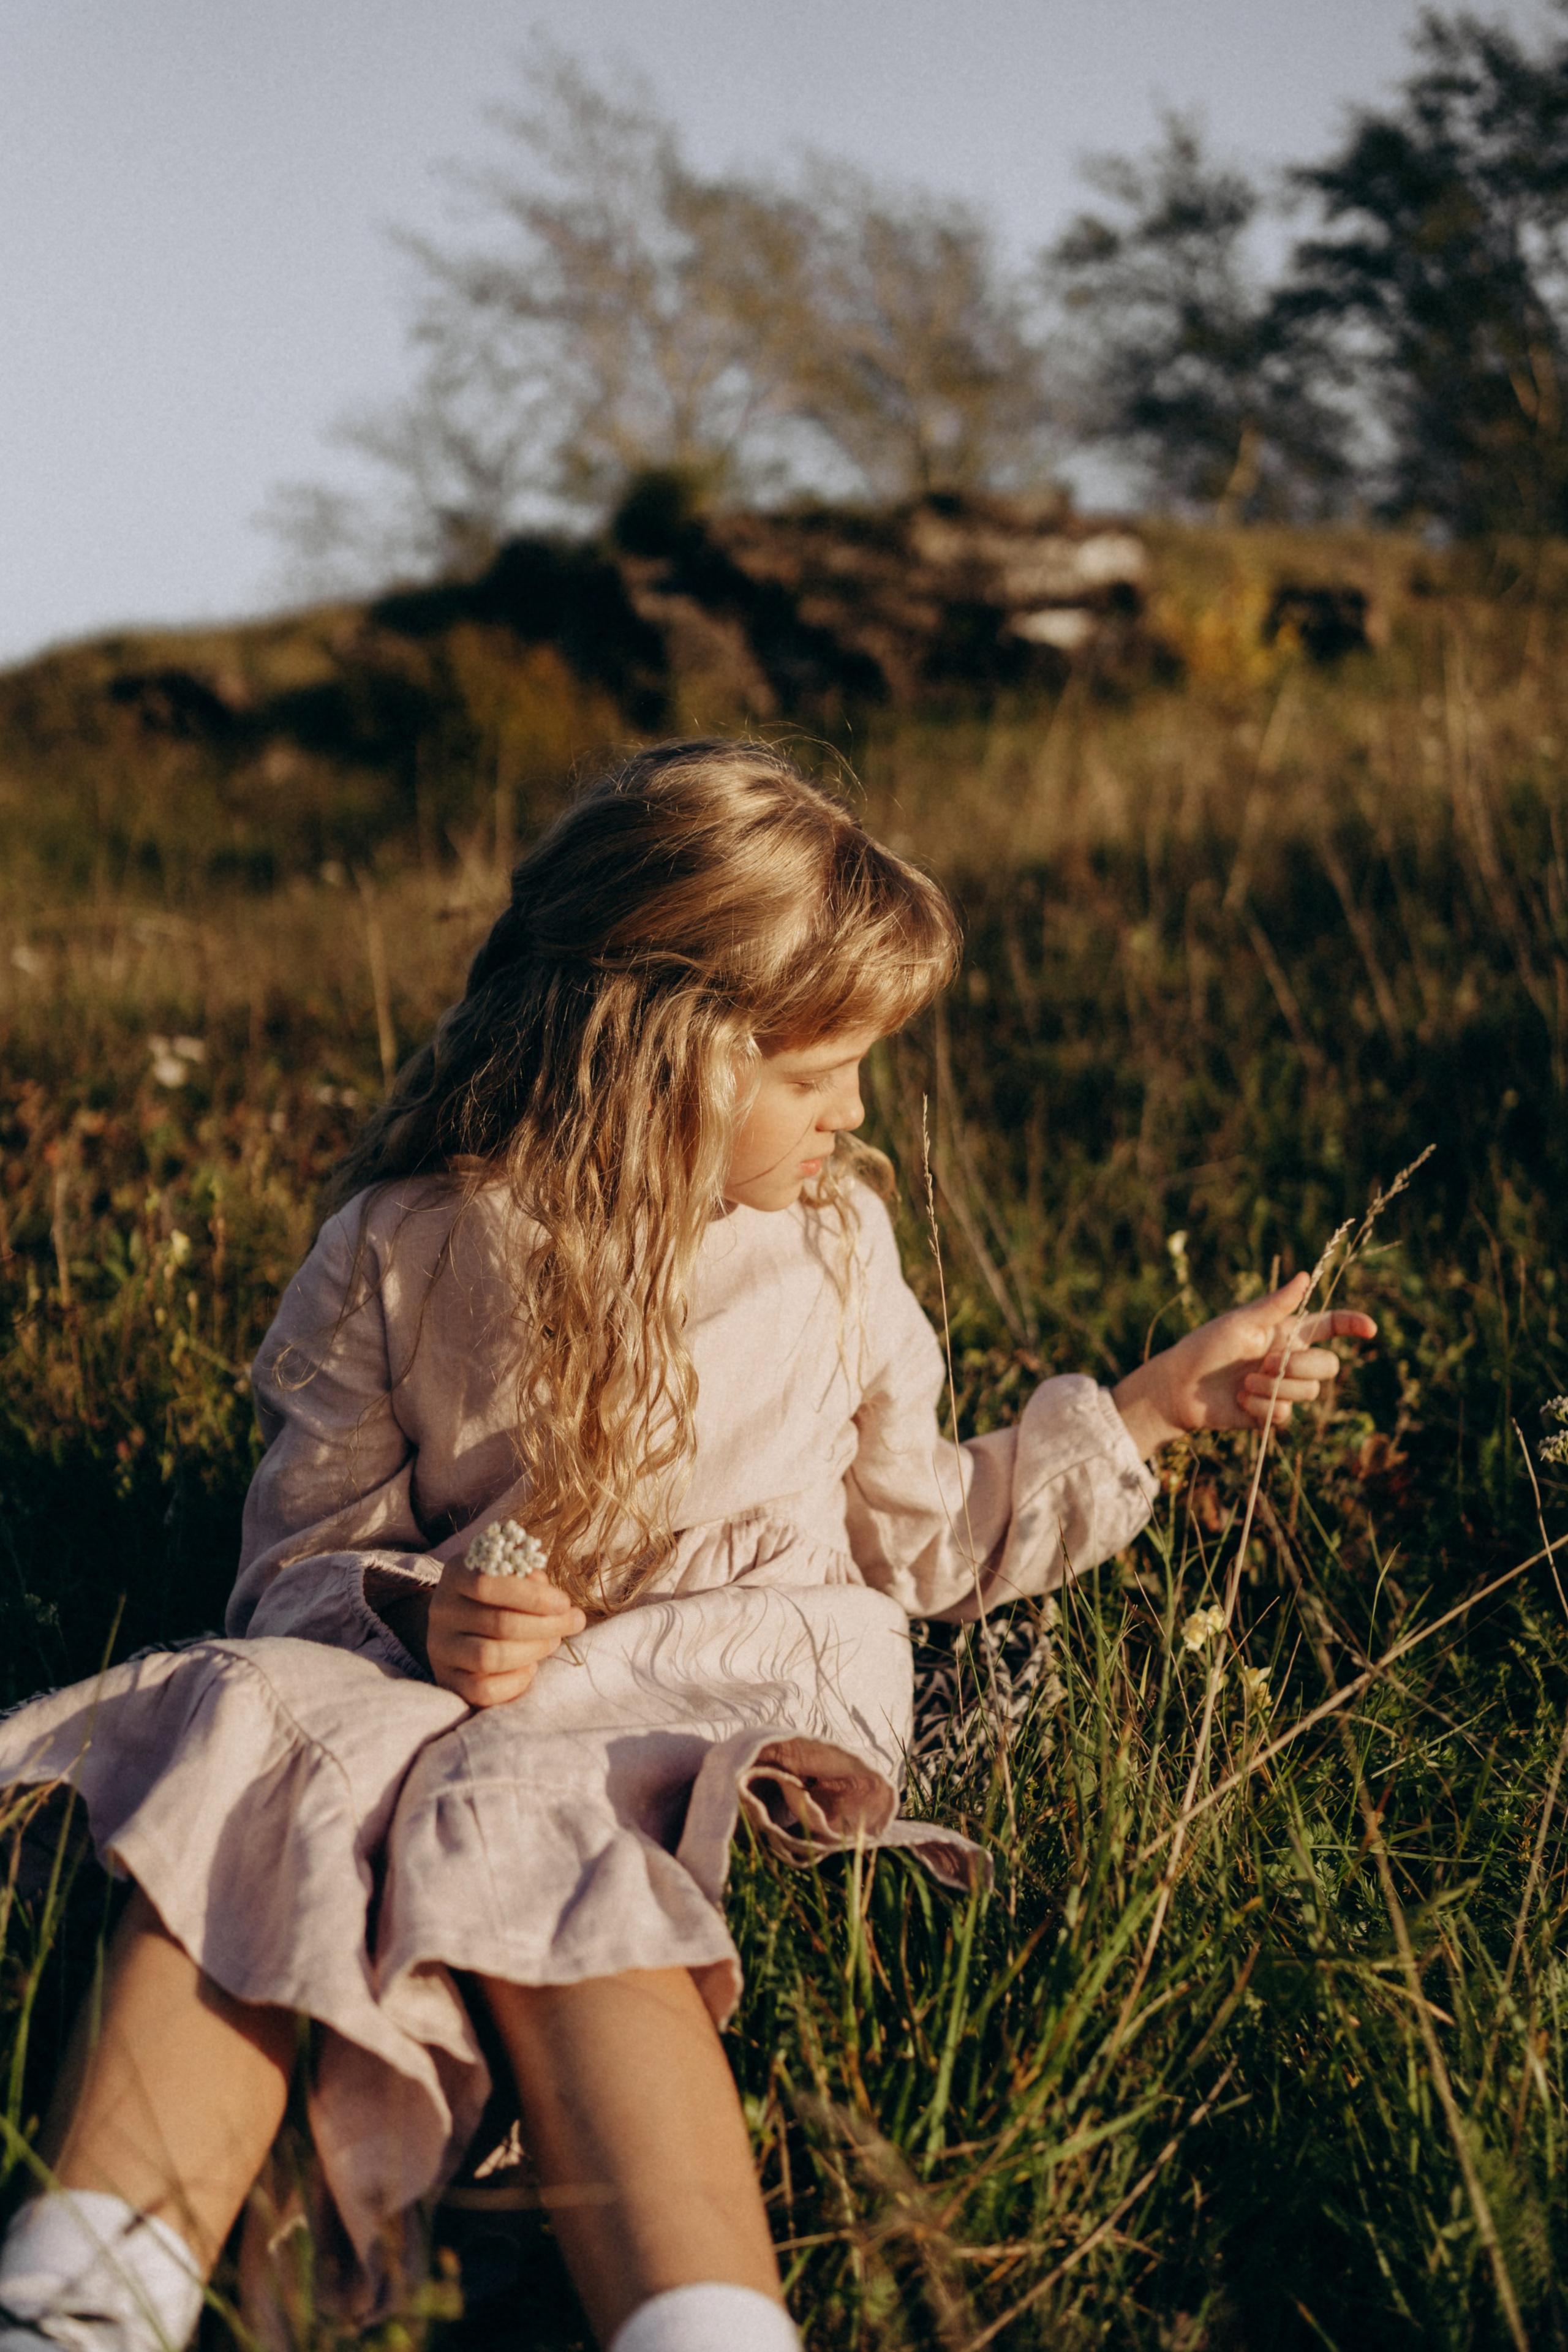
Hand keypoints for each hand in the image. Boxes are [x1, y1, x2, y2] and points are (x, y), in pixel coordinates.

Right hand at [425, 1556, 586, 1707]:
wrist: (464, 1623)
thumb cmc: (500, 1592)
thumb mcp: (511, 1573)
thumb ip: (530, 1578)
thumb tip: (552, 1599)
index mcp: (456, 1575)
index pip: (487, 1584)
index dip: (532, 1596)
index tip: (564, 1603)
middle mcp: (442, 1611)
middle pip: (498, 1623)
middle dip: (546, 1625)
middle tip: (573, 1623)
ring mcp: (441, 1648)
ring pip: (490, 1657)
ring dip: (533, 1651)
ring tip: (552, 1642)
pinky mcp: (447, 1680)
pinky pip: (482, 1690)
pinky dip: (514, 1682)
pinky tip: (530, 1668)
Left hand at [1113, 1271, 1377, 1460]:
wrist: (1179, 1388)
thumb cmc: (1205, 1347)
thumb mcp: (1239, 1322)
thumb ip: (1275, 1305)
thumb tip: (1305, 1276)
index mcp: (1286, 1332)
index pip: (1330, 1326)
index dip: (1353, 1325)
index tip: (1370, 1329)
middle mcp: (1290, 1360)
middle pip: (1329, 1365)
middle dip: (1302, 1366)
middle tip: (1265, 1363)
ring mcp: (1283, 1388)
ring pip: (1310, 1392)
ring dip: (1275, 1388)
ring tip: (1243, 1384)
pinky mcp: (1271, 1414)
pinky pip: (1286, 1414)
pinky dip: (1261, 1408)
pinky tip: (1239, 1402)